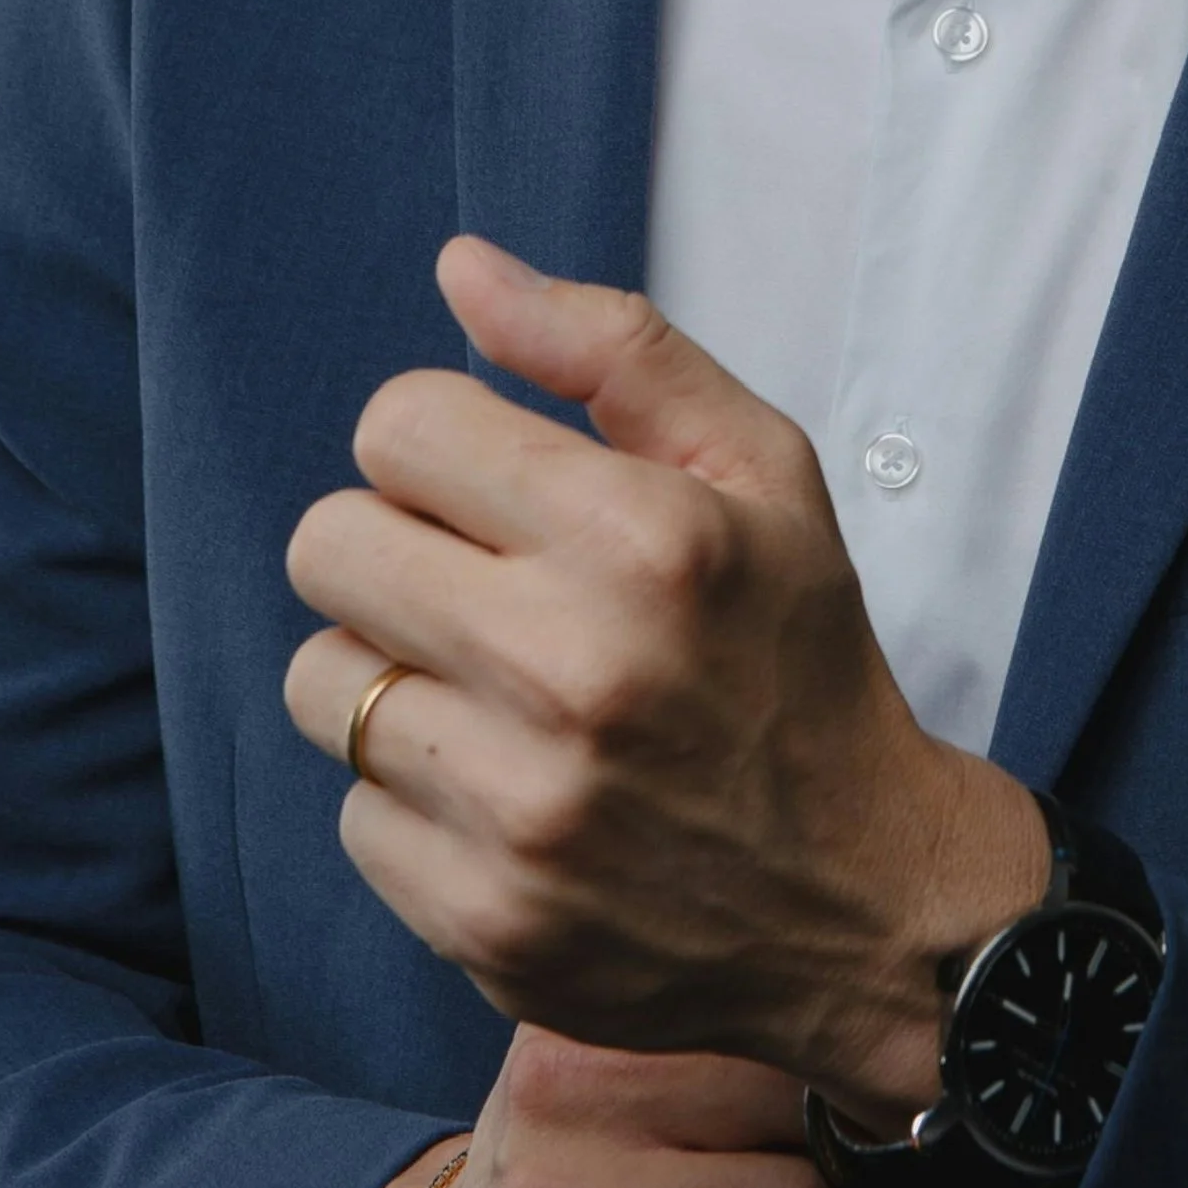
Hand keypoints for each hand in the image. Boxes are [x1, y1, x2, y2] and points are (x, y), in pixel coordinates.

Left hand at [282, 237, 1047, 1126]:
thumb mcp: (761, 471)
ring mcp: (520, 807)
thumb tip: (461, 269)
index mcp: (642, 536)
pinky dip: (418, 801)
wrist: (867, 904)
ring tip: (496, 699)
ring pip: (320, 681)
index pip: (399, 424)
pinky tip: (512, 798)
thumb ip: (613, 347)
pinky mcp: (482, 918)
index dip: (441, 446)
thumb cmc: (800, 660)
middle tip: (482, 590)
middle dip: (395, 549)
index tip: (498, 494)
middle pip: (326, 544)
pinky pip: (353, 812)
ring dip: (393, 677)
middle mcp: (572, 668)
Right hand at [304, 1026, 853, 1187]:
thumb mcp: (614, 1077)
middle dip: (848, 1170)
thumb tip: (898, 1058)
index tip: (857, 1103)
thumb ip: (728, 1043)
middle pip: (804, 1118)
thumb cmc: (572, 1185)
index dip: (843, 1071)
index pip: (776, 1013)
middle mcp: (561, 1110)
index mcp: (583, 1022)